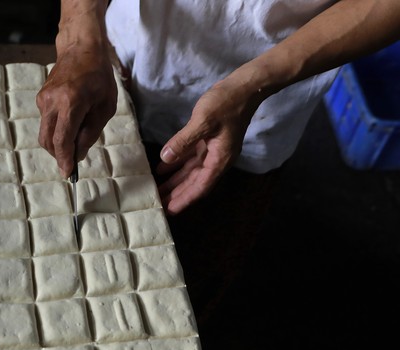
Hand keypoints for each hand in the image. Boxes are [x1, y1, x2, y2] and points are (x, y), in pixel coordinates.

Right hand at [36, 45, 116, 176]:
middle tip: (73, 160)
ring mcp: (43, 100)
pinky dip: (57, 129)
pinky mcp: (41, 98)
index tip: (67, 174)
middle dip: (59, 155)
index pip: (62, 140)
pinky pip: (47, 122)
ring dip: (58, 143)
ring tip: (76, 137)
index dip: (64, 159)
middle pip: (48, 140)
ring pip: (45, 133)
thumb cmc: (99, 76)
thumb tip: (78, 154)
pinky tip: (71, 120)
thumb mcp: (105, 106)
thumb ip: (91, 132)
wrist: (81, 48)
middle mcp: (52, 102)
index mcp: (70, 103)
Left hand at [157, 79, 263, 214]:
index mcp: (219, 160)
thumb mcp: (203, 121)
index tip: (170, 211)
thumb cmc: (226, 103)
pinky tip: (162, 169)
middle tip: (158, 205)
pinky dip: (176, 164)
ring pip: (191, 172)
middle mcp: (217, 159)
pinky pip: (190, 158)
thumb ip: (183, 141)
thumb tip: (165, 159)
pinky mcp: (208, 140)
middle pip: (194, 183)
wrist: (243, 87)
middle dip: (176, 195)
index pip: (200, 186)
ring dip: (175, 181)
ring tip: (157, 191)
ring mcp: (212, 150)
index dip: (184, 200)